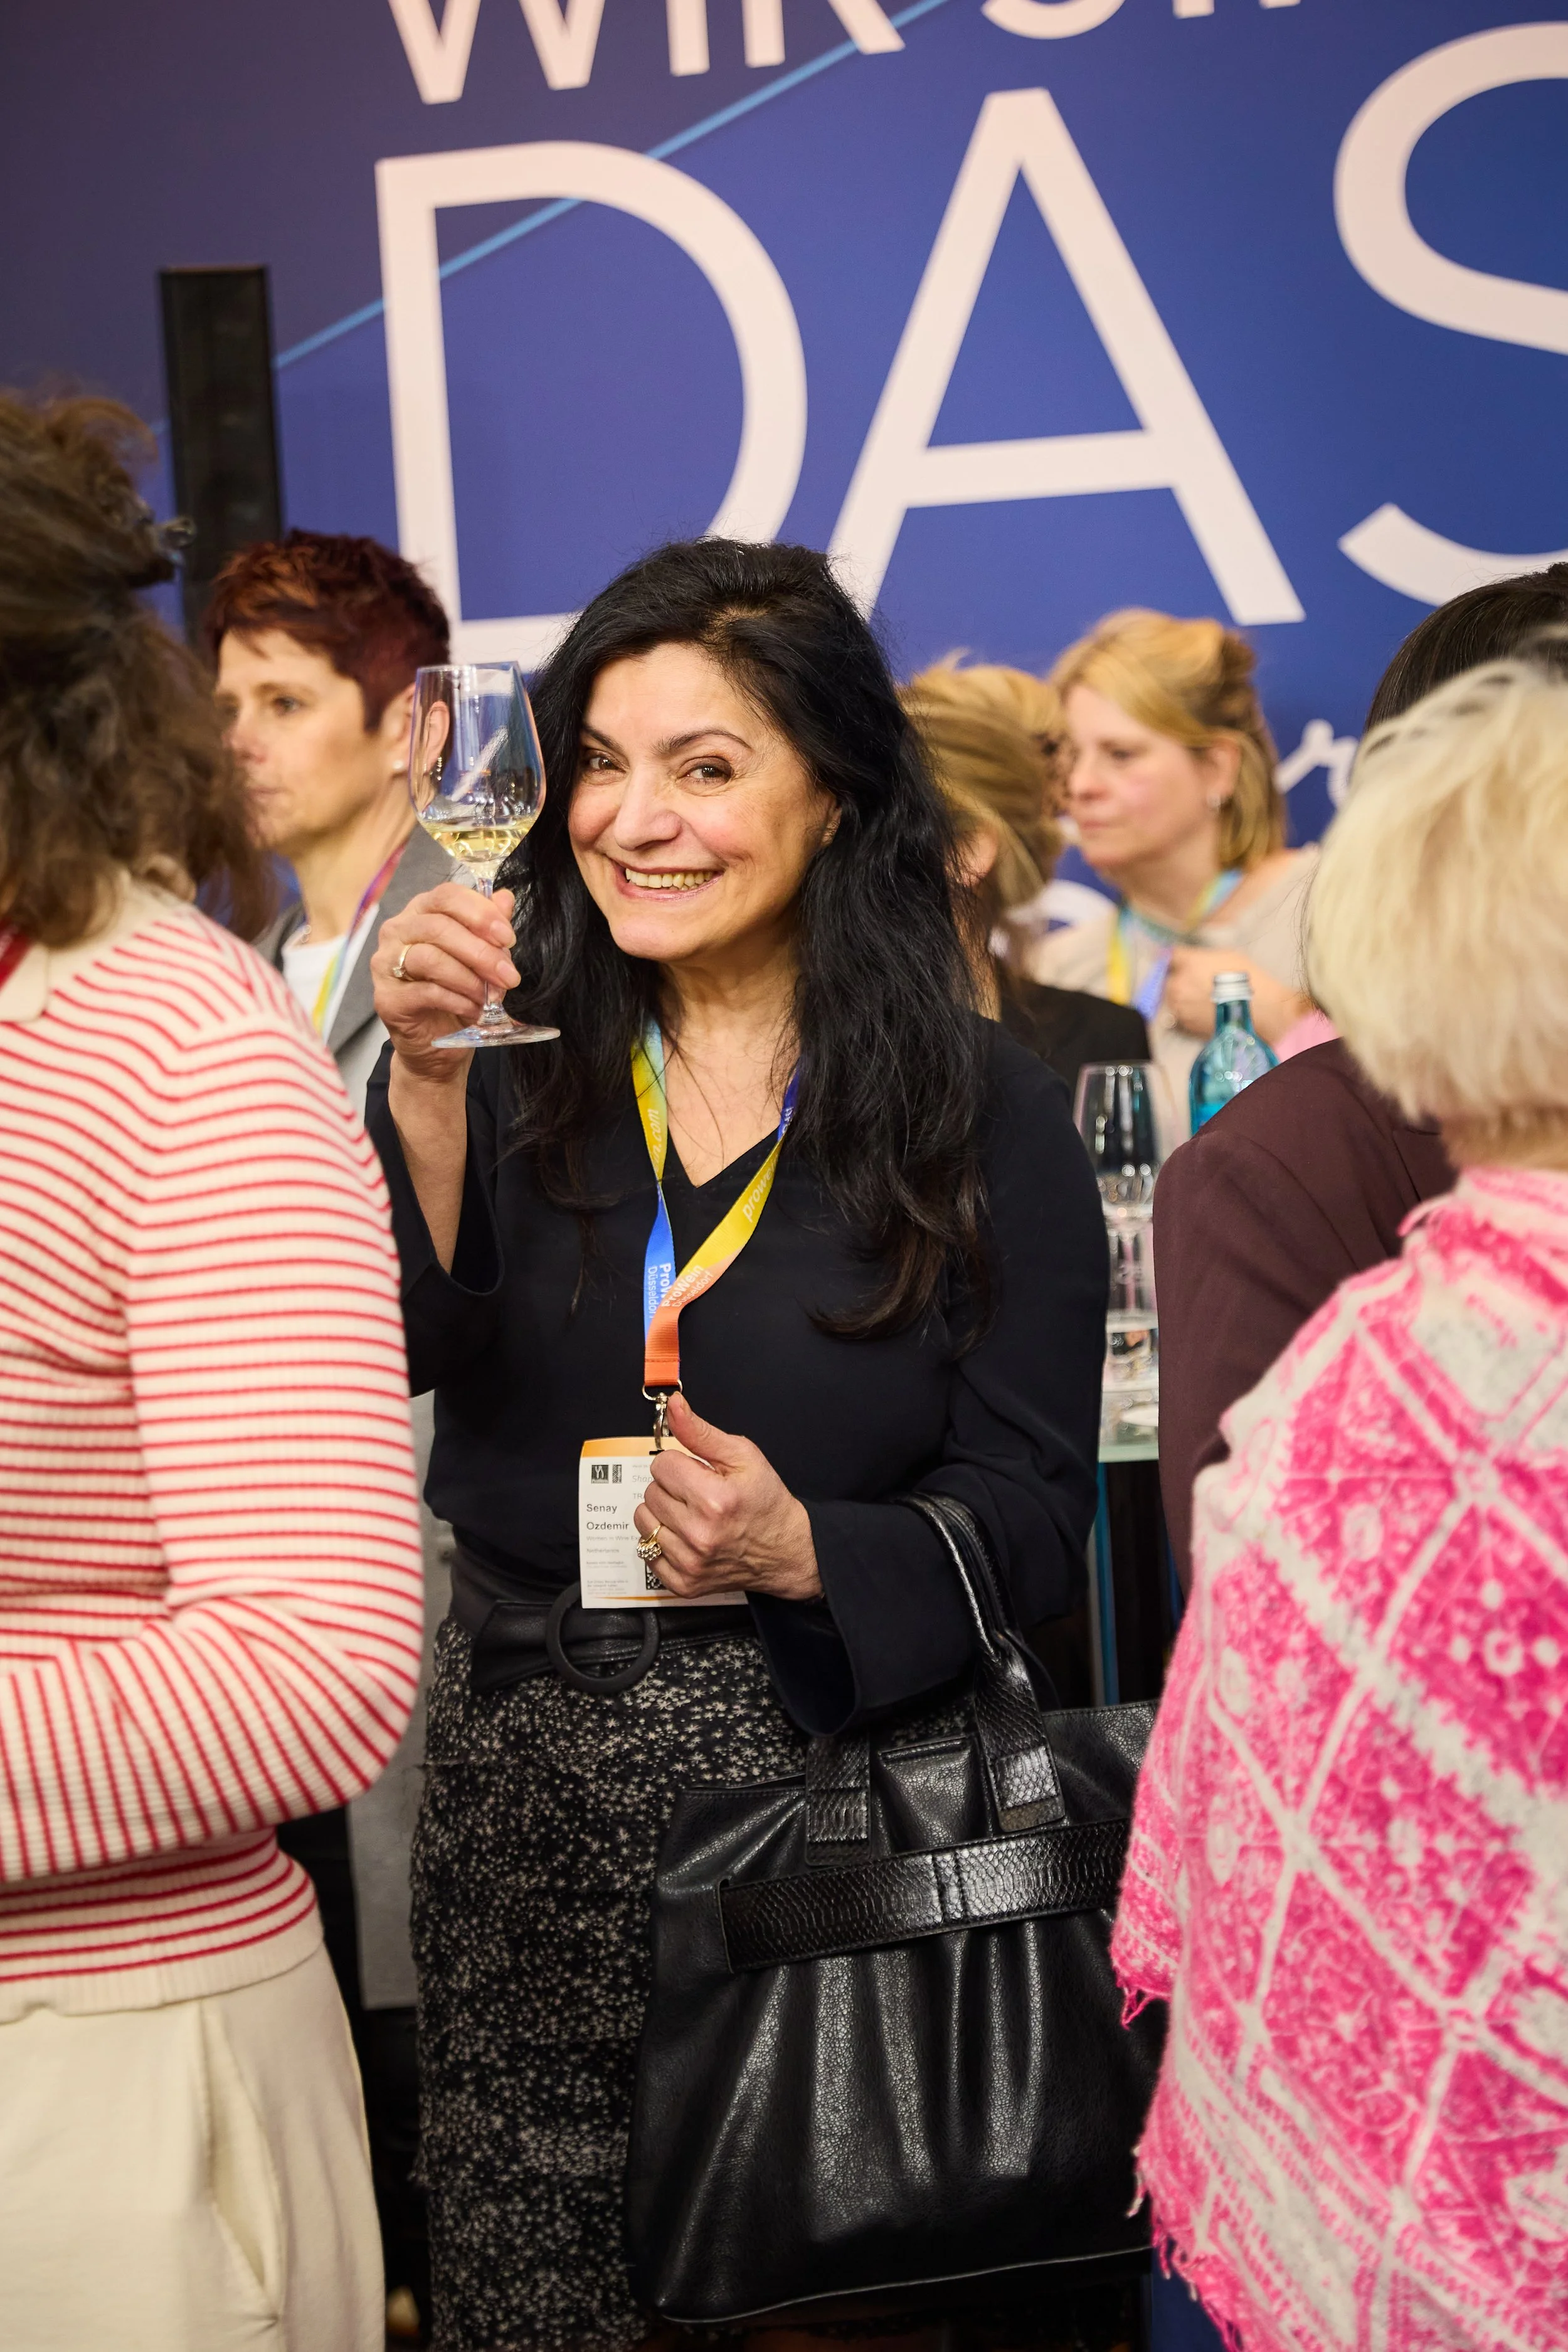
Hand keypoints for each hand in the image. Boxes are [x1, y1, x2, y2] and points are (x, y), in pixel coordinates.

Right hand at [372, 885, 519, 1081]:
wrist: (436, 1043)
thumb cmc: (457, 994)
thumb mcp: (481, 961)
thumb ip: (489, 930)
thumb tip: (505, 899)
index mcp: (421, 913)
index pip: (446, 896)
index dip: (480, 913)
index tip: (508, 938)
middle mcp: (397, 932)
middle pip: (439, 927)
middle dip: (481, 952)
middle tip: (508, 976)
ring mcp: (386, 964)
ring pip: (429, 958)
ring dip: (469, 979)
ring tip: (490, 997)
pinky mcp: (386, 998)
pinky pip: (425, 992)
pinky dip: (457, 1000)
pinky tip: (473, 1009)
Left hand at [633, 1392, 822, 1602]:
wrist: (784, 1550)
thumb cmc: (765, 1501)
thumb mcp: (743, 1456)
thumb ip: (701, 1432)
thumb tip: (675, 1406)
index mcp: (714, 1499)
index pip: (661, 1464)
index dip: (680, 1463)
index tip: (697, 1472)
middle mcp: (699, 1534)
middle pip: (650, 1491)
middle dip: (671, 1487)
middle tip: (697, 1493)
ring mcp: (689, 1562)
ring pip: (643, 1521)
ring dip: (662, 1513)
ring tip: (689, 1514)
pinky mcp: (683, 1582)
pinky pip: (646, 1552)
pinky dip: (661, 1541)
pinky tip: (685, 1536)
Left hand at [1163, 947, 1309, 1044]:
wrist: (1259, 1011)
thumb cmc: (1247, 979)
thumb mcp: (1227, 956)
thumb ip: (1202, 957)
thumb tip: (1191, 959)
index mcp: (1188, 963)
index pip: (1168, 956)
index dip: (1173, 958)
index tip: (1176, 960)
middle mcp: (1178, 984)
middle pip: (1166, 979)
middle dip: (1177, 979)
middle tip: (1195, 981)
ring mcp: (1179, 1006)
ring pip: (1171, 998)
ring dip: (1181, 997)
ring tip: (1201, 998)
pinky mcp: (1185, 1024)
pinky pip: (1179, 1015)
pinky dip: (1187, 1012)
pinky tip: (1204, 1010)